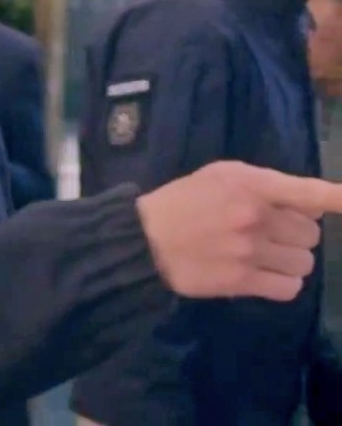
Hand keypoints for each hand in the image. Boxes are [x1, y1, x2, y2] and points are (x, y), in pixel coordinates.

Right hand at [137, 161, 339, 301]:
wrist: (143, 239)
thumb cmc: (183, 201)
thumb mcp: (220, 176)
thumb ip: (265, 184)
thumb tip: (312, 203)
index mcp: (251, 186)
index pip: (308, 192)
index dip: (338, 197)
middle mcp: (255, 217)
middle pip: (311, 233)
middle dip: (296, 235)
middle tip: (269, 234)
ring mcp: (250, 251)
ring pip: (305, 263)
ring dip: (290, 261)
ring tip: (265, 257)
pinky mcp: (241, 281)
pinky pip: (289, 288)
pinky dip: (283, 283)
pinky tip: (264, 276)